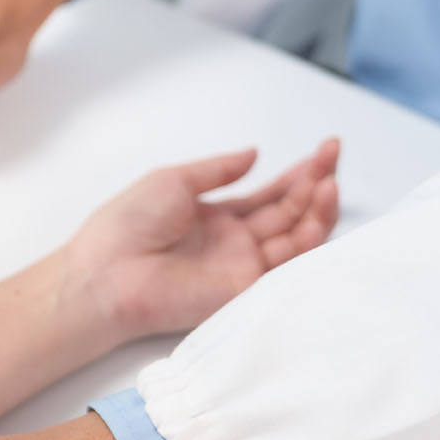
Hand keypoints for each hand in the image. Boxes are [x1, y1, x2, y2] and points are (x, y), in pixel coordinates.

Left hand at [70, 140, 341, 339]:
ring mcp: (241, 266)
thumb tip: (255, 154)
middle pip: (289, 213)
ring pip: (296, 238)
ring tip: (330, 181)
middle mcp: (234, 242)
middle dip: (315, 183)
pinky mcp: (244, 290)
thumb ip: (218, 171)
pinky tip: (320, 213)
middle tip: (333, 154)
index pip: (268, 195)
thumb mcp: (174, 180)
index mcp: (215, 216)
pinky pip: (287, 267)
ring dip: (319, 209)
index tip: (324, 149)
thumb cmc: (128, 223)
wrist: (107, 272)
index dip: (297, 174)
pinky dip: (309, 242)